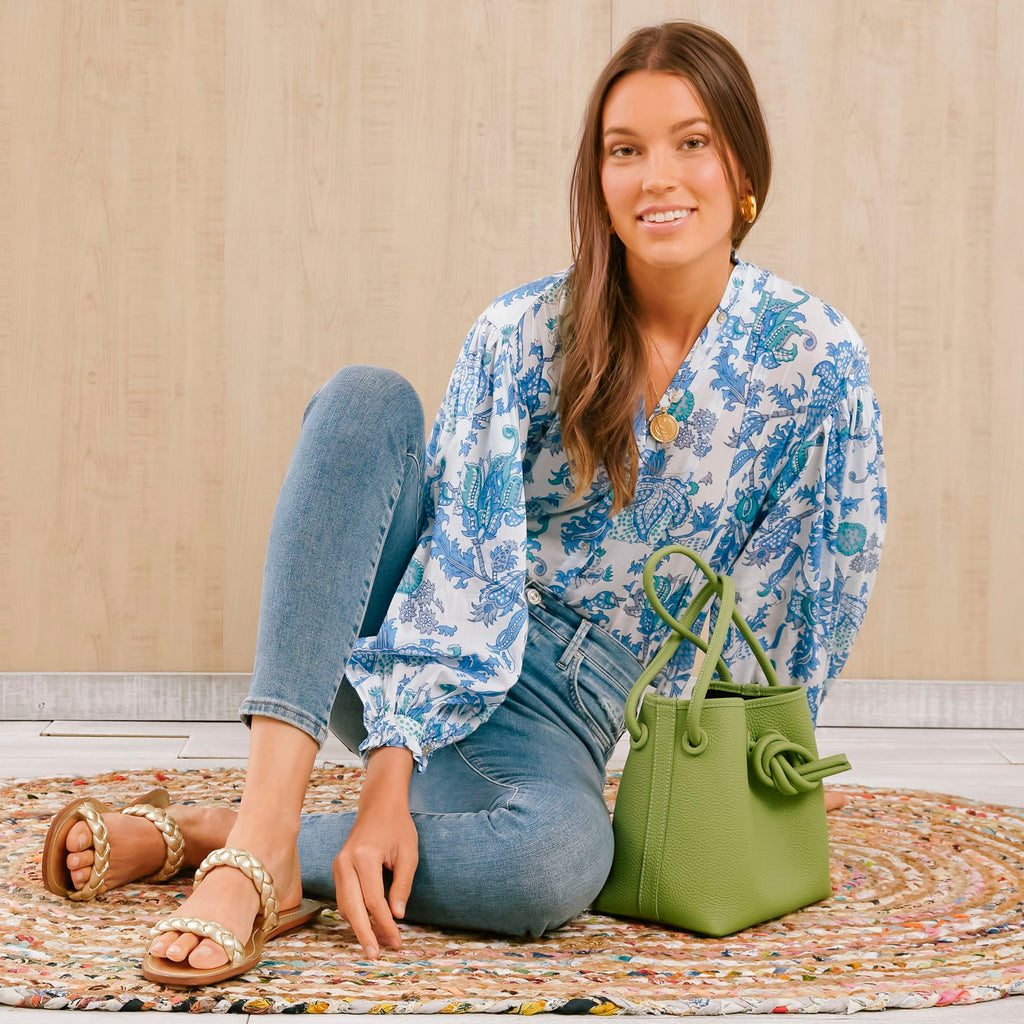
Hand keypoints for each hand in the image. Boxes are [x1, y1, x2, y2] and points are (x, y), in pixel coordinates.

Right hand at [332, 746, 417, 957]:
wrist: (379, 804)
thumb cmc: (397, 826)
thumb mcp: (409, 853)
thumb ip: (402, 885)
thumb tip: (396, 916)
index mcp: (364, 856)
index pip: (374, 900)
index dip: (385, 924)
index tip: (397, 941)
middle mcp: (345, 862)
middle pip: (352, 908)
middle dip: (365, 934)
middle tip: (377, 955)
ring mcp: (338, 864)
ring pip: (344, 905)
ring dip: (359, 926)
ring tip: (376, 943)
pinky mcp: (337, 868)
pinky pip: (343, 897)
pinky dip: (353, 914)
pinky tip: (367, 925)